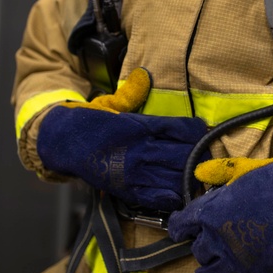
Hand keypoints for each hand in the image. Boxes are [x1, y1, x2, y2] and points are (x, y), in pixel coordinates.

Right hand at [36, 68, 206, 210]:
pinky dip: (175, 197)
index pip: (182, 128)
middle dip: (201, 157)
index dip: (198, 133)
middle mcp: (142, 149)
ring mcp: (136, 172)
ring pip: (177, 178)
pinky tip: (182, 193)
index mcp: (141, 125)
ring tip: (198, 175)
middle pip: (186, 155)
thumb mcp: (111, 103)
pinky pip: (160, 198)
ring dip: (191, 177)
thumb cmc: (90, 122)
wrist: (64, 143)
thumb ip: (131, 93)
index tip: (205, 134)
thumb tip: (144, 75)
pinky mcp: (128, 190)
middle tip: (209, 158)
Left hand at [167, 142, 272, 272]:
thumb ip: (218, 175)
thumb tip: (201, 173)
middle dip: (201, 248)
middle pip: (197, 252)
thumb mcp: (238, 172)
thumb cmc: (270, 180)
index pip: (180, 227)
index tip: (179, 231)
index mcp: (207, 214)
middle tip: (208, 246)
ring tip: (211, 271)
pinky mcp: (255, 271)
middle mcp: (216, 240)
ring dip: (209, 272)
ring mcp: (235, 259)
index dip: (178, 228)